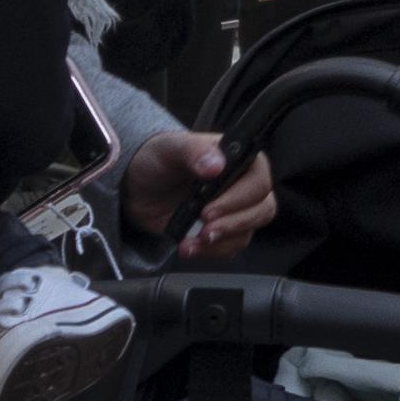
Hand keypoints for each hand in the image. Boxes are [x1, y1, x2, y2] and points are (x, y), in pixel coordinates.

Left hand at [125, 129, 275, 259]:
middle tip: (203, 230)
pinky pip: (229, 247)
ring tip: (191, 242)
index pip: (259, 181)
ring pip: (247, 232)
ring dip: (220, 242)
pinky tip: (188, 247)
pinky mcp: (221, 231)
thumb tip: (216, 165)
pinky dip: (210, 252)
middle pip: (261, 209)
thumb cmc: (157, 160)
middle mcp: (243, 185)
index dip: (239, 199)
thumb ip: (194, 151)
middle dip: (232, 224)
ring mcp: (234, 210)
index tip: (208, 211)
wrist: (137, 188)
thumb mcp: (171, 148)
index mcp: (240, 159)